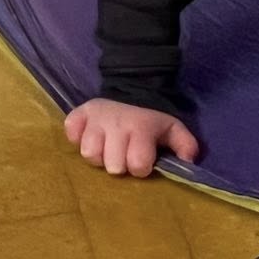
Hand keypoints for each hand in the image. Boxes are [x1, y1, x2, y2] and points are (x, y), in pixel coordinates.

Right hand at [63, 98, 199, 177]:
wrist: (131, 90)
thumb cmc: (151, 119)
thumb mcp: (172, 129)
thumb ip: (185, 145)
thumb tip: (188, 163)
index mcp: (141, 128)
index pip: (137, 164)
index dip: (141, 168)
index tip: (143, 162)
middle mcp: (117, 123)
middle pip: (112, 164)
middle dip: (119, 165)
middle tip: (123, 156)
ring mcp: (95, 119)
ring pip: (88, 153)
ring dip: (98, 156)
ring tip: (107, 149)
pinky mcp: (78, 114)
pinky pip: (70, 132)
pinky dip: (76, 137)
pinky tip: (89, 136)